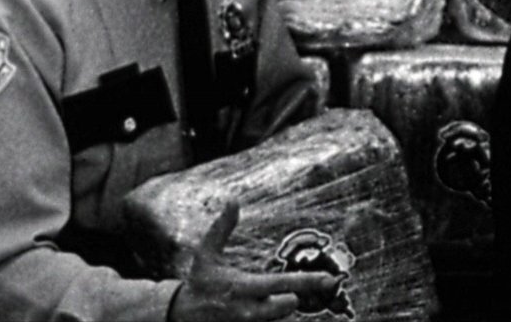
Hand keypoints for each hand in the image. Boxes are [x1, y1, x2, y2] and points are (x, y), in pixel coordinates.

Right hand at [168, 201, 339, 321]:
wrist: (181, 317)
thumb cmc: (200, 282)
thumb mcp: (206, 255)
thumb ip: (221, 228)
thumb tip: (232, 200)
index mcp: (243, 288)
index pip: (283, 285)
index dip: (308, 281)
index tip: (329, 278)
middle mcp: (249, 311)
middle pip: (289, 306)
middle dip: (292, 297)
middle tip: (281, 289)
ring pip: (282, 318)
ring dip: (278, 309)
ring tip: (261, 300)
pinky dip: (270, 317)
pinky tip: (260, 308)